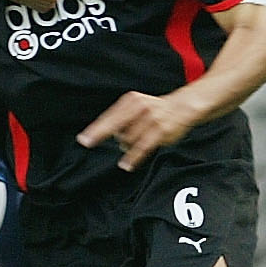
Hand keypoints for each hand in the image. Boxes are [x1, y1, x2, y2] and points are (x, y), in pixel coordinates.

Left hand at [77, 90, 198, 170]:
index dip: (96, 129)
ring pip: (128, 139)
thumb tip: (100, 133)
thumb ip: (120, 117)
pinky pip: (142, 148)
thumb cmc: (155, 109)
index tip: (83, 139)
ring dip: (126, 146)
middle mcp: (140, 108)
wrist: (183, 106)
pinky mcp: (160, 131)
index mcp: (131, 101)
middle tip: (86, 143)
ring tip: (132, 144)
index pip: (109, 116)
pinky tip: (126, 165)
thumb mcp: (136, 106)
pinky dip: (133, 157)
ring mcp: (150, 119)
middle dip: (99, 134)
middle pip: (114, 125)